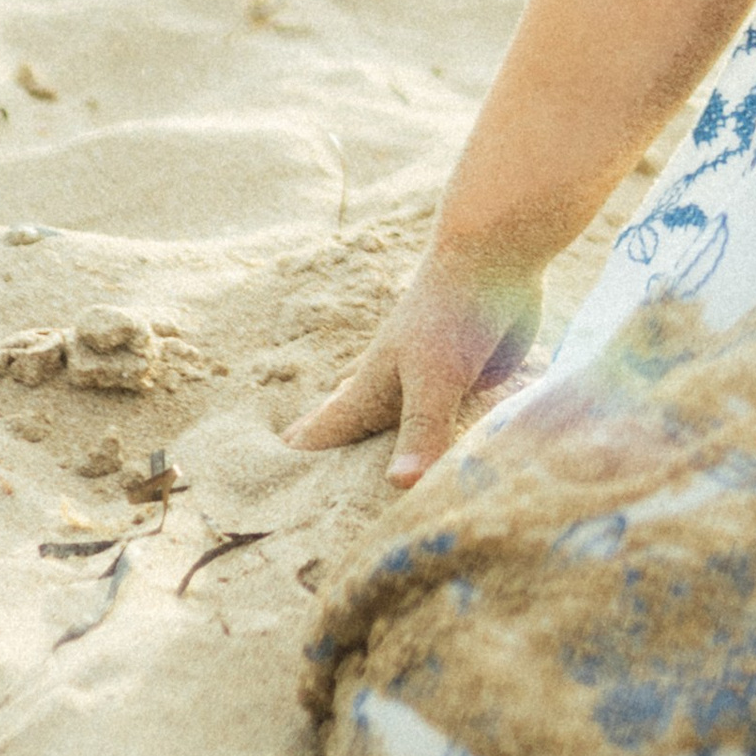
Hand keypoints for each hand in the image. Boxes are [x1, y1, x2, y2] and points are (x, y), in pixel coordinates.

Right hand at [281, 245, 541, 487]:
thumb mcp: (434, 379)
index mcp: (369, 392)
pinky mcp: (463, 383)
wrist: (493, 258)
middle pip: (351, 432)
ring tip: (354, 472)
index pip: (321, 434)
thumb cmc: (449, 315)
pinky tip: (430, 440)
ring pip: (394, 429)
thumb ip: (421, 433)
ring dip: (378, 450)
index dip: (295, 466)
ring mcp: (426, 387)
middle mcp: (391, 393)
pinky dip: (432, 437)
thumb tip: (400, 489)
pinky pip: (442, 422)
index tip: (263, 497)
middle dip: (329, 462)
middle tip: (302, 496)